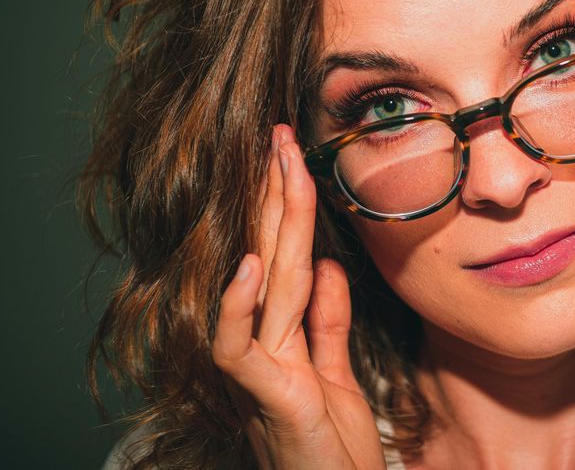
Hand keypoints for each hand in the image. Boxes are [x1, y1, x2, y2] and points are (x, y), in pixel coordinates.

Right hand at [211, 124, 384, 469]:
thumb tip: (329, 268)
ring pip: (265, 285)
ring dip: (271, 226)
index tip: (293, 155)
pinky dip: (241, 306)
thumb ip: (327, 325)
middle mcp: (262, 347)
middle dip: (277, 195)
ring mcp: (259, 371)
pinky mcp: (266, 398)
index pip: (285, 258)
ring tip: (276, 169)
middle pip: (272, 257)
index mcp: (280, 338)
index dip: (289, 207)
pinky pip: (242, 347)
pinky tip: (251, 264)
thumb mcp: (334, 378)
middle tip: (279, 136)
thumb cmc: (329, 455)